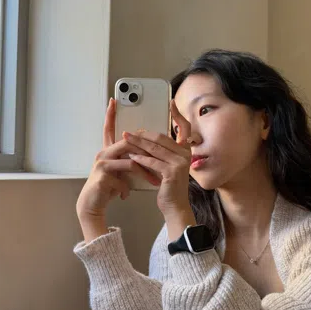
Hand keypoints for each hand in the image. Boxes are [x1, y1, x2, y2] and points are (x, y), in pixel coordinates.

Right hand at [76, 98, 160, 222]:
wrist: (92, 204)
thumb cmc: (107, 188)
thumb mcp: (119, 172)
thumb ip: (129, 161)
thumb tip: (145, 156)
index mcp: (108, 151)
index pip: (108, 129)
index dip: (110, 115)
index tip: (113, 101)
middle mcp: (103, 153)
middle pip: (128, 143)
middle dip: (146, 151)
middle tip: (161, 158)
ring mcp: (102, 164)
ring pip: (130, 161)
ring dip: (145, 172)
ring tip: (154, 181)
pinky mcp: (102, 176)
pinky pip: (124, 177)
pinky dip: (128, 187)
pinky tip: (126, 194)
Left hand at [122, 100, 192, 218]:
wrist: (174, 206)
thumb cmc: (169, 186)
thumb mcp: (168, 165)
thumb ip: (163, 152)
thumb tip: (147, 138)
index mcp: (185, 150)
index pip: (184, 128)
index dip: (178, 115)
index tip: (171, 103)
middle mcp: (185, 154)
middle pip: (161, 137)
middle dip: (143, 134)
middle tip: (129, 131)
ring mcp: (180, 163)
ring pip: (154, 148)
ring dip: (137, 144)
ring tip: (125, 139)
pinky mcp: (171, 172)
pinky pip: (152, 161)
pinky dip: (140, 158)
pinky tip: (130, 156)